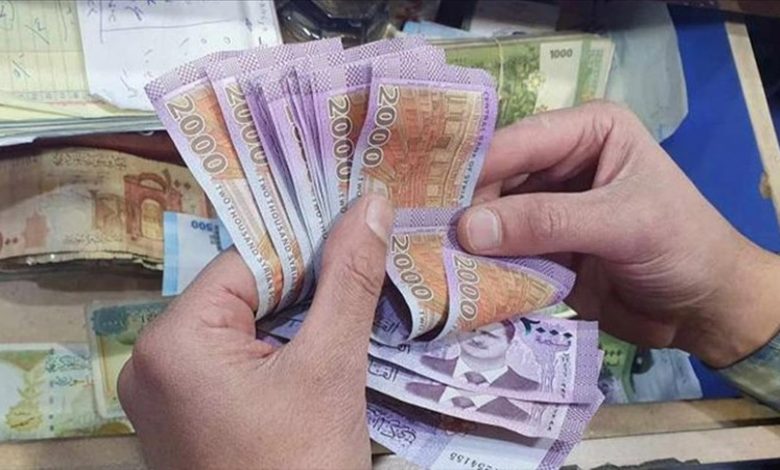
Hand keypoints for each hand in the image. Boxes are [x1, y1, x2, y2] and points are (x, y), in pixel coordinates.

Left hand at [118, 195, 392, 469]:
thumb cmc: (303, 466)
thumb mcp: (330, 366)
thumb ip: (348, 280)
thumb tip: (371, 204)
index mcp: (172, 341)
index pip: (247, 262)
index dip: (307, 247)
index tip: (359, 234)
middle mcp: (153, 361)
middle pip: (243, 293)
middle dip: (306, 286)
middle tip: (366, 266)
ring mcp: (167, 394)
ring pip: (244, 326)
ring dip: (299, 319)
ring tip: (354, 306)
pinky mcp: (188, 417)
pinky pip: (236, 361)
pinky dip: (279, 352)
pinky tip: (323, 350)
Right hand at [458, 101, 779, 367]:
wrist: (706, 309)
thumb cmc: (681, 246)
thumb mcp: (621, 224)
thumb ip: (546, 222)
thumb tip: (468, 229)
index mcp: (588, 132)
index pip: (521, 140)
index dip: (476, 165)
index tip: (429, 192)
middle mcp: (561, 164)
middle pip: (498, 179)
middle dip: (465, 206)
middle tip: (419, 230)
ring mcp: (548, 209)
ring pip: (494, 218)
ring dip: (468, 240)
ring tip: (426, 255)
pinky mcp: (541, 249)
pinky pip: (502, 253)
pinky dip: (482, 266)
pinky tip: (452, 276)